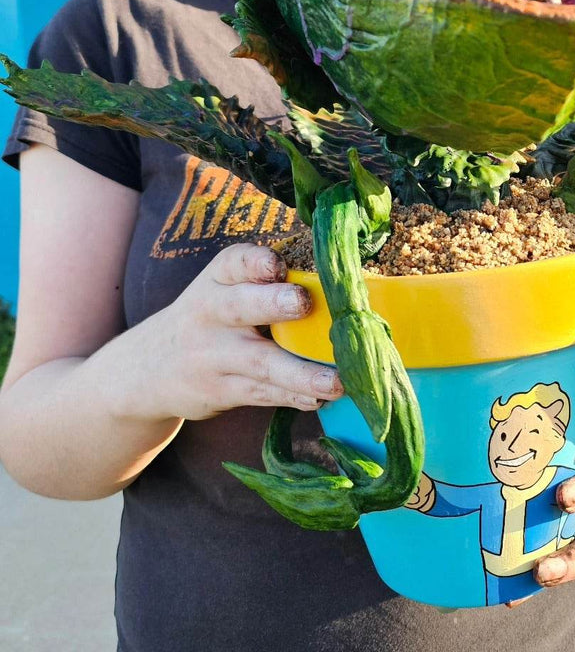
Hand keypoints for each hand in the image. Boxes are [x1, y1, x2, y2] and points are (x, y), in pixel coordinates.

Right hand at [123, 243, 343, 422]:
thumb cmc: (212, 317)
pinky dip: (292, 396)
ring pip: (260, 363)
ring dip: (300, 373)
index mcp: (219, 278)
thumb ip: (268, 284)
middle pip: (241, 307)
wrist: (148, 367)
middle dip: (272, 304)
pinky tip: (318, 398)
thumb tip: (340, 285)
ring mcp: (213, 355)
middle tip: (303, 304)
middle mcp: (211, 312)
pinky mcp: (220, 390)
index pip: (235, 262)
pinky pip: (261, 394)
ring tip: (335, 382)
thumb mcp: (223, 289)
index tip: (278, 266)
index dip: (257, 262)